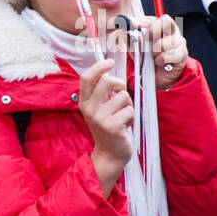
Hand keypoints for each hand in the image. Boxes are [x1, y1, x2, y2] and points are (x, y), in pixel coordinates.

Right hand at [79, 58, 132, 192]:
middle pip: (108, 82)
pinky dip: (131, 117)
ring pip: (124, 97)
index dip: (98, 67)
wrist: (110, 154)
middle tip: (121, 94)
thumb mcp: (100, 109)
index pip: (86, 78)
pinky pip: (130, 111)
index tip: (109, 62)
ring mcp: (100, 118)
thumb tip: (110, 75)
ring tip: (122, 117)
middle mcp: (89, 108)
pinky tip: (125, 126)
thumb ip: (102, 94)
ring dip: (128, 106)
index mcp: (85, 102)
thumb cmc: (109, 128)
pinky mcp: (112, 126)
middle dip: (120, 84)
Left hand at [134, 14, 187, 89]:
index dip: (141, 21)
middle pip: (166, 21)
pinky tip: (160, 62)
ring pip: (165, 42)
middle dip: (153, 30)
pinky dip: (160, 61)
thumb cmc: (148, 59)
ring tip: (153, 56)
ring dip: (155, 51)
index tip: (132, 24)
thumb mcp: (135, 49)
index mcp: (158, 25)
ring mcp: (178, 41)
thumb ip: (129, 41)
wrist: (159, 77)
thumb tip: (123, 32)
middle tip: (146, 39)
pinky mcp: (182, 53)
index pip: (151, 18)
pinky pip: (168, 55)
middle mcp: (171, 30)